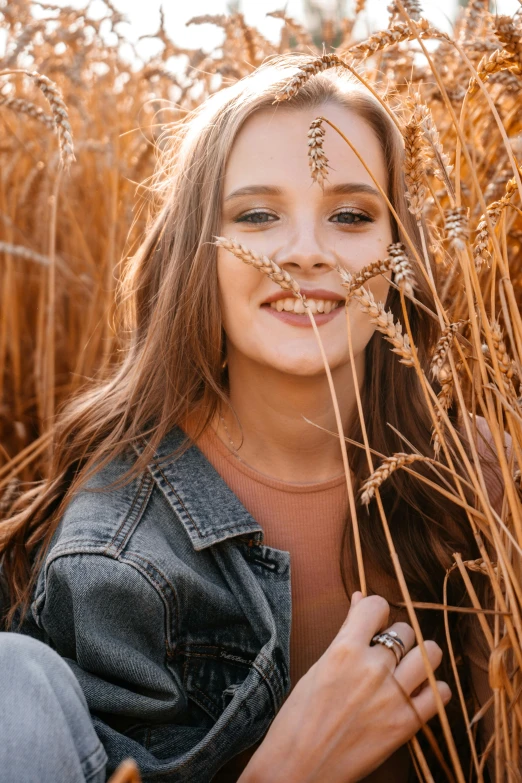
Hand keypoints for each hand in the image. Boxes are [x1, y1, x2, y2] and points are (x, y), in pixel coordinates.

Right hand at [239, 593, 450, 782]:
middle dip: (396, 639)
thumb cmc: (299, 718)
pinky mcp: (407, 724)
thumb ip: (346, 633)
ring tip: (405, 670)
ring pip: (430, 653)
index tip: (373, 625)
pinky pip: (440, 692)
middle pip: (405, 630)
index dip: (376, 612)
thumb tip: (360, 598)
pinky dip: (431, 690)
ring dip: (419, 657)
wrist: (298, 767)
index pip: (377, 606)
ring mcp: (393, 696)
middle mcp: (372, 668)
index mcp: (344, 649)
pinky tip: (415, 694)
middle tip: (384, 655)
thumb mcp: (319, 667)